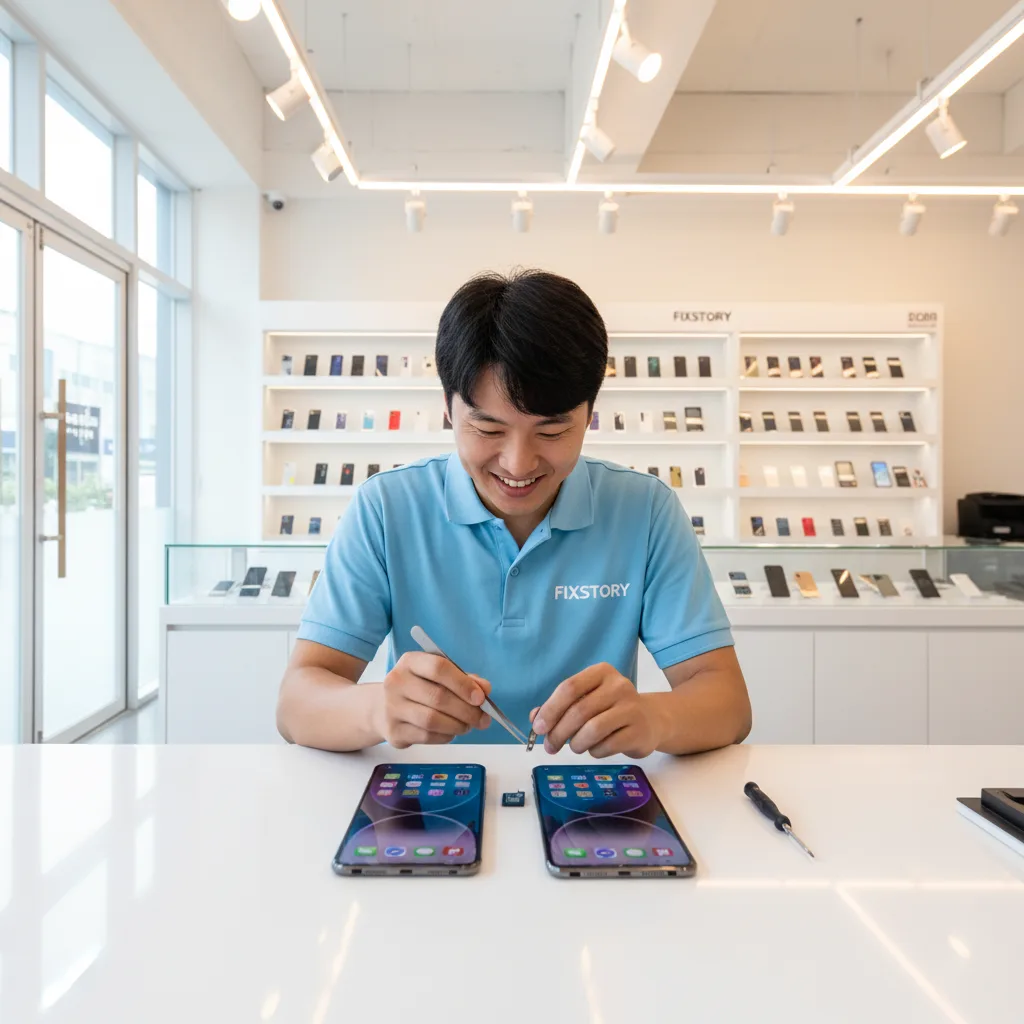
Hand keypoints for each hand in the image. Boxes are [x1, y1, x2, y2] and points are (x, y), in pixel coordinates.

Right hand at [375, 652, 491, 747]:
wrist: (384, 708)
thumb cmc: (420, 688)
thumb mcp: (440, 676)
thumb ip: (465, 680)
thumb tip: (485, 690)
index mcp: (410, 662)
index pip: (438, 668)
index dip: (463, 683)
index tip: (480, 697)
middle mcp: (396, 682)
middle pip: (438, 697)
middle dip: (466, 710)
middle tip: (482, 718)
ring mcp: (392, 707)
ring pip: (432, 720)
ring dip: (458, 725)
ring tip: (468, 726)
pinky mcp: (393, 731)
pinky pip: (427, 736)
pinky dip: (446, 736)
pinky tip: (451, 732)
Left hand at [529, 663, 663, 757]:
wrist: (649, 720)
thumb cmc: (610, 709)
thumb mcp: (586, 700)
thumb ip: (560, 707)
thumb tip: (536, 719)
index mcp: (601, 672)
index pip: (570, 687)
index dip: (550, 709)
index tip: (538, 727)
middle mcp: (618, 686)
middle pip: (579, 711)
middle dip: (559, 732)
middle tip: (550, 746)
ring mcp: (631, 708)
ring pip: (593, 730)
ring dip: (576, 743)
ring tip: (575, 746)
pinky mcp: (639, 731)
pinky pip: (607, 745)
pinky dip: (594, 751)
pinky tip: (595, 748)